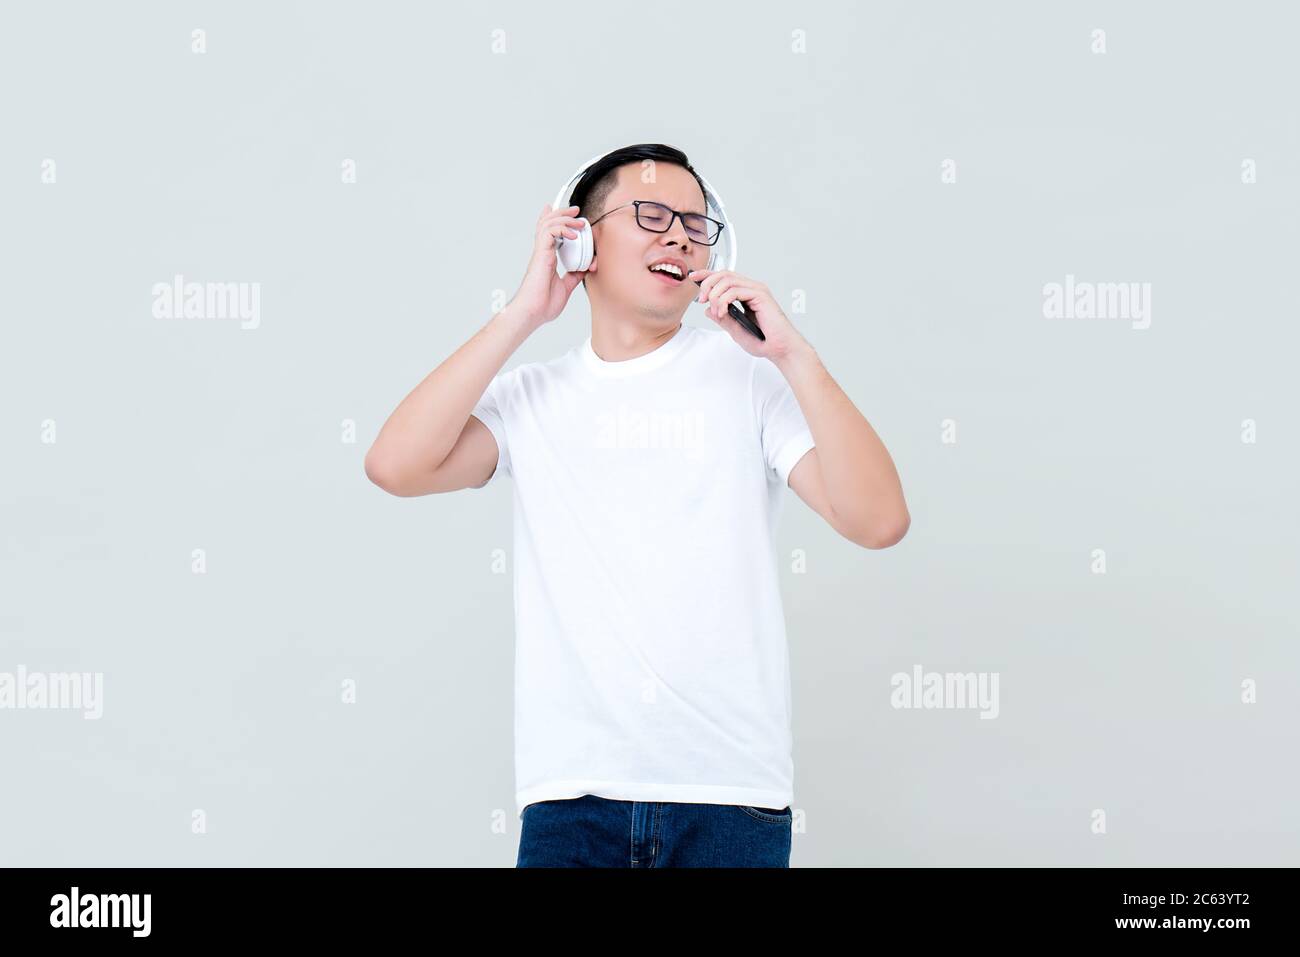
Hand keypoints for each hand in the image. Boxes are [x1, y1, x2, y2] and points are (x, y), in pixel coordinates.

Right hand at [506, 204, 596, 327]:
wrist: (533, 312)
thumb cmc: (544, 304)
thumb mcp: (566, 287)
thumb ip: (574, 275)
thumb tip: (585, 268)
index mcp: (547, 258)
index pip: (550, 233)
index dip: (557, 220)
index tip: (570, 215)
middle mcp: (543, 253)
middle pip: (548, 223)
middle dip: (562, 213)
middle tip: (576, 210)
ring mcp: (541, 253)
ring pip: (548, 224)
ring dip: (564, 218)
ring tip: (578, 220)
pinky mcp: (541, 254)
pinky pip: (549, 233)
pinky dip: (562, 228)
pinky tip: (573, 234)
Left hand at [688, 268, 807, 360]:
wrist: (779, 348)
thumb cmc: (763, 340)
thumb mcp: (735, 330)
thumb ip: (722, 318)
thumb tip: (708, 310)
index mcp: (746, 294)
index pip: (724, 278)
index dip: (707, 274)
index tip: (693, 277)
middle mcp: (751, 289)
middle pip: (723, 274)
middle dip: (707, 285)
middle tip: (702, 300)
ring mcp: (756, 290)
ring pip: (727, 280)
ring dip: (715, 295)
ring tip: (717, 311)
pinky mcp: (760, 295)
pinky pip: (735, 290)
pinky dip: (723, 301)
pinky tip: (723, 313)